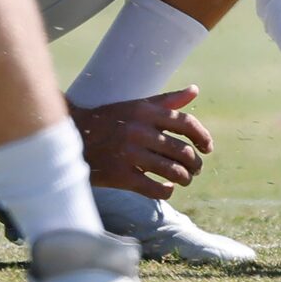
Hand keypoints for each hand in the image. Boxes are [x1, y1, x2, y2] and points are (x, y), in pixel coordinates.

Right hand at [72, 88, 213, 196]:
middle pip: (182, 150)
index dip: (202, 137)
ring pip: (172, 171)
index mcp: (145, 111)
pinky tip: (167, 189)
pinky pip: (153, 188)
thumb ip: (166, 100)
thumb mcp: (137, 105)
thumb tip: (194, 90)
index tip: (208, 148)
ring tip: (185, 179)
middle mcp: (139, 130)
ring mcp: (129, 154)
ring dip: (184, 178)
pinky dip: (166, 191)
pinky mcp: (120, 175)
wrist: (73, 137)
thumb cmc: (110, 120)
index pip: (185, 124)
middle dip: (195, 163)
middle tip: (196, 169)